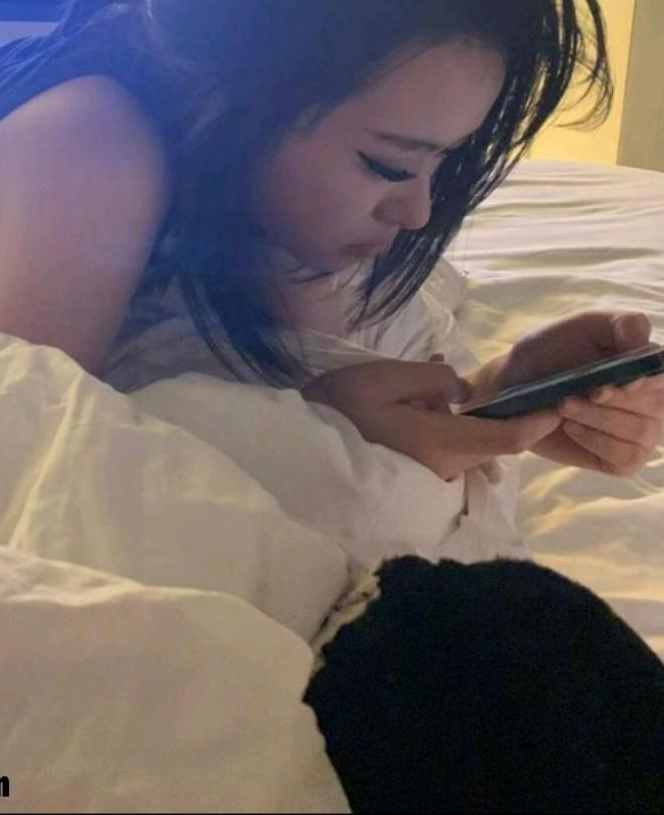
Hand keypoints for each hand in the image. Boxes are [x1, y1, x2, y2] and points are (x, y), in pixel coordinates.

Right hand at [303, 356, 559, 482]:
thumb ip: (431, 378)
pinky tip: (409, 407)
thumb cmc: (337, 411)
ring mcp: (430, 481)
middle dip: (485, 409)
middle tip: (445, 377)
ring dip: (457, 418)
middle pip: (488, 440)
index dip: (539, 421)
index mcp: (442, 443)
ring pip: (466, 446)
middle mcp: (444, 469)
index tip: (560, 402)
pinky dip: (442, 430)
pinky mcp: (416, 483)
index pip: (508, 438)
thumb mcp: (382, 378)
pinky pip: (445, 454)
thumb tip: (461, 389)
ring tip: (416, 387)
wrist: (299, 455)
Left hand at [466, 311, 663, 476]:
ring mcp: (643, 431)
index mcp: (647, 363)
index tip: (606, 383)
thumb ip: (617, 323)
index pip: (662, 373)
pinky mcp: (624, 459)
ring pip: (638, 433)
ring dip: (594, 420)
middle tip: (568, 396)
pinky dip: (593, 441)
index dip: (645, 380)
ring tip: (562, 406)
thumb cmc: (551, 352)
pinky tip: (571, 427)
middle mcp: (653, 398)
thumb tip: (641, 335)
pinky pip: (624, 458)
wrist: (517, 386)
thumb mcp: (580, 326)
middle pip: (654, 406)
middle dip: (609, 401)